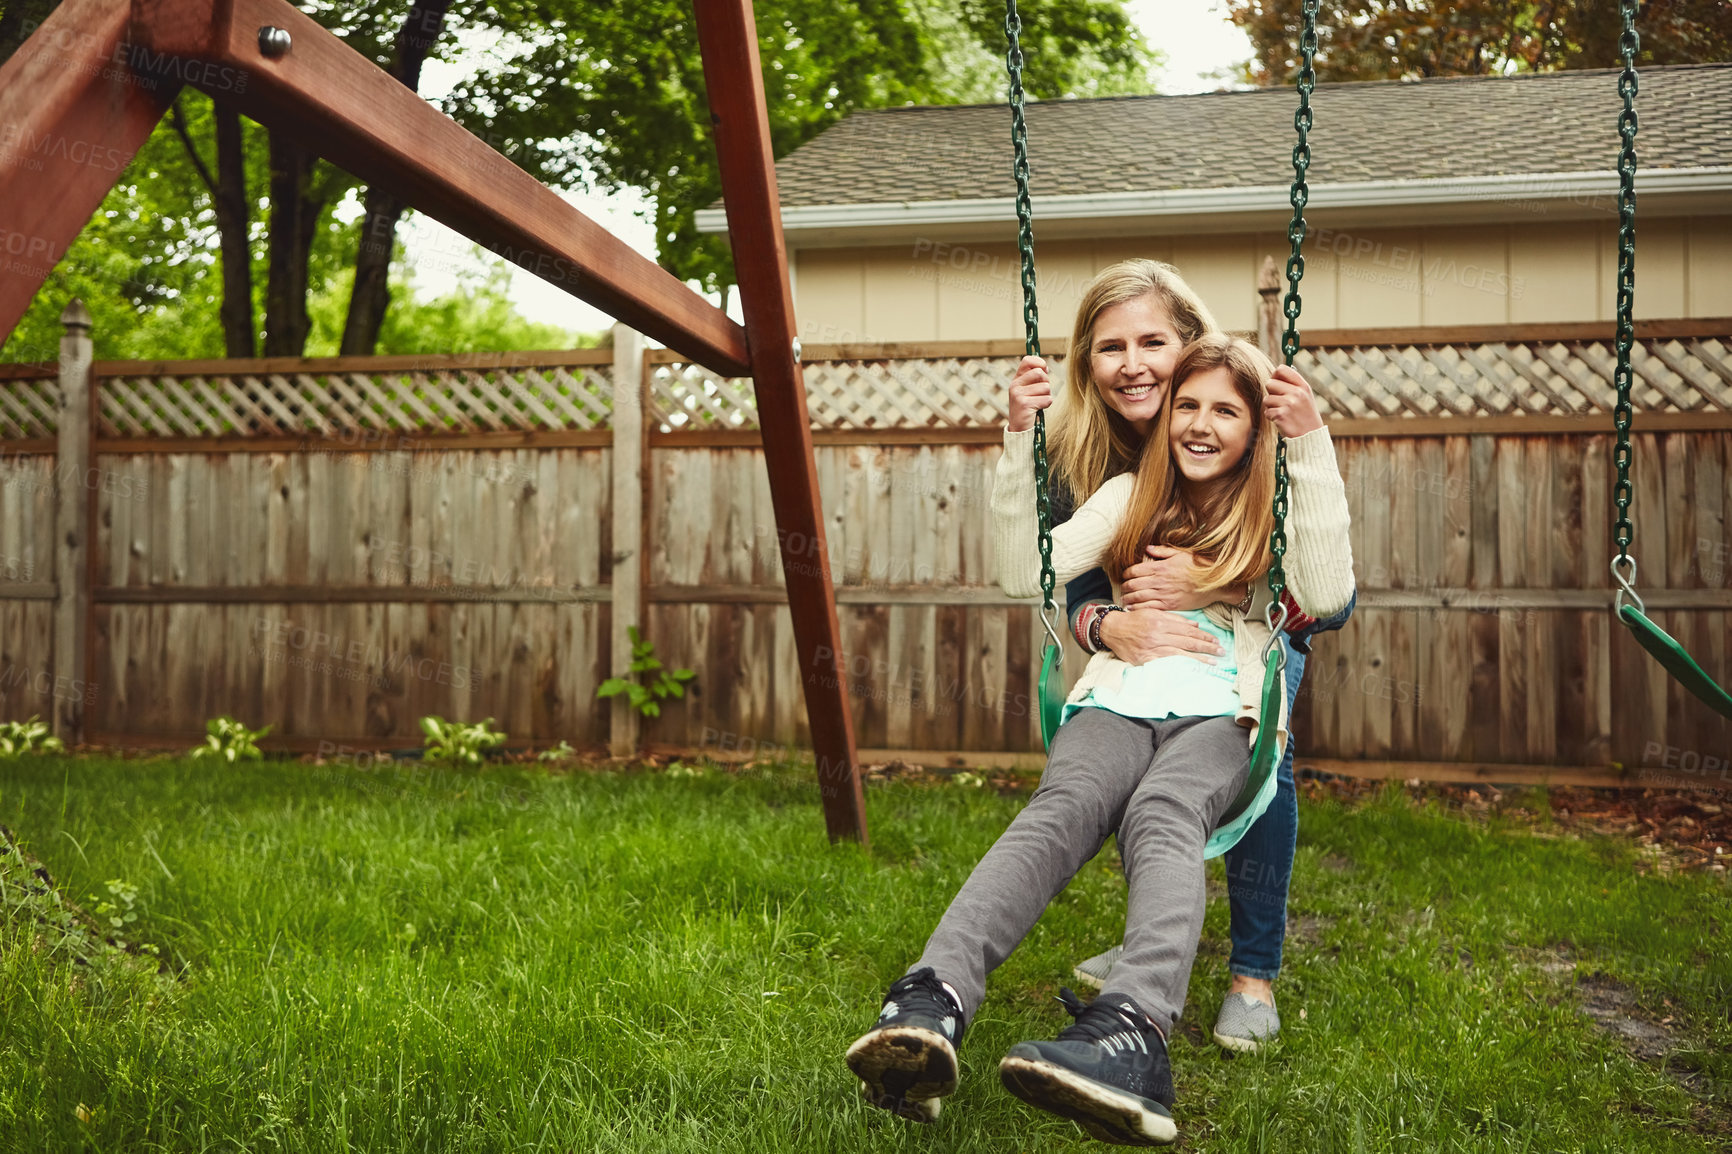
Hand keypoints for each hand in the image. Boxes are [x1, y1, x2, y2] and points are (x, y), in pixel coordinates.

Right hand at [1007, 355, 1052, 432]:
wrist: (1019, 428)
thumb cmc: (1028, 407)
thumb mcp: (1028, 390)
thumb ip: (1035, 378)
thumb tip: (1044, 367)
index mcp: (1016, 379)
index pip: (1027, 360)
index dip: (1039, 363)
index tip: (1044, 370)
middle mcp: (1015, 385)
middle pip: (1039, 373)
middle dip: (1046, 382)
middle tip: (1041, 392)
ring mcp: (1018, 394)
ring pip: (1046, 387)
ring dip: (1047, 396)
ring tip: (1038, 402)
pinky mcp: (1024, 404)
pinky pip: (1047, 399)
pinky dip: (1046, 405)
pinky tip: (1038, 409)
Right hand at [1097, 606, 1226, 665]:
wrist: (1112, 629)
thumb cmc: (1134, 620)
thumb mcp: (1154, 613)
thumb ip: (1174, 619)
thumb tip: (1195, 626)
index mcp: (1161, 622)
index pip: (1188, 631)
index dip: (1204, 636)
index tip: (1216, 641)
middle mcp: (1158, 635)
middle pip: (1187, 642)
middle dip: (1206, 647)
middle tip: (1221, 652)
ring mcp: (1151, 649)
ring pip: (1180, 654)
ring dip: (1198, 659)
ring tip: (1212, 662)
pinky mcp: (1145, 660)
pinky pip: (1166, 664)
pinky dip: (1180, 666)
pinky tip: (1191, 669)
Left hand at [1119, 547, 1235, 611]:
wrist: (1216, 583)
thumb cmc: (1200, 566)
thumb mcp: (1182, 553)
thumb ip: (1163, 551)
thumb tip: (1148, 548)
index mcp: (1161, 567)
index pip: (1135, 570)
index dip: (1126, 573)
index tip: (1124, 575)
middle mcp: (1160, 581)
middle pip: (1133, 585)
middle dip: (1125, 587)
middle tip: (1122, 589)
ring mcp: (1164, 594)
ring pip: (1138, 597)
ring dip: (1128, 599)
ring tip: (1124, 600)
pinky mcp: (1170, 605)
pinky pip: (1149, 608)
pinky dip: (1139, 609)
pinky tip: (1133, 609)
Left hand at [1263, 365, 1323, 437]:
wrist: (1310, 437)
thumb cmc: (1305, 416)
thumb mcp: (1305, 397)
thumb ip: (1293, 385)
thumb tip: (1276, 373)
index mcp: (1303, 386)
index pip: (1282, 369)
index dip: (1275, 376)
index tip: (1277, 384)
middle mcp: (1296, 392)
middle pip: (1270, 383)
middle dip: (1271, 393)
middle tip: (1280, 403)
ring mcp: (1289, 403)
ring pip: (1266, 399)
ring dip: (1271, 407)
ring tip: (1283, 413)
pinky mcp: (1281, 415)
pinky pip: (1267, 411)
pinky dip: (1271, 417)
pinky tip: (1282, 420)